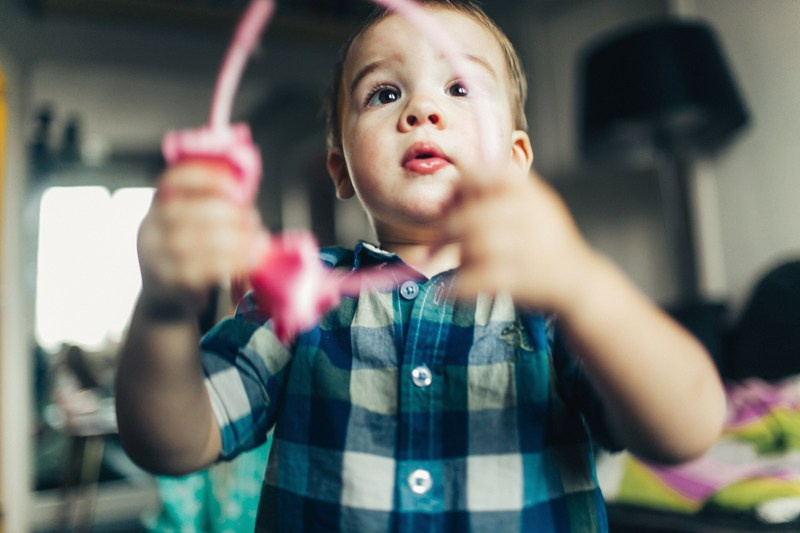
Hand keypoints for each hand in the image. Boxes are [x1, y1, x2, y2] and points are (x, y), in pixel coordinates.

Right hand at [137, 161, 267, 315]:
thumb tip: (247, 195)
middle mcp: (150, 229)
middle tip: (254, 221)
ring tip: (259, 242)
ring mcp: (155, 258)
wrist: (166, 298)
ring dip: (236, 241)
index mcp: (158, 205)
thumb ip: (214, 205)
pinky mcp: (170, 284)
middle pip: (187, 213)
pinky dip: (233, 263)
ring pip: (197, 243)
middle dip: (229, 214)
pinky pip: (203, 270)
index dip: (207, 179)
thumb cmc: (191, 253)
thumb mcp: (192, 223)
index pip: (174, 180)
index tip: (237, 189)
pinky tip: (250, 260)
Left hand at [450, 171, 595, 312]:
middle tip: (429, 249)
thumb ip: (496, 192)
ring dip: (453, 261)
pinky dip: (454, 289)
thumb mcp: (532, 204)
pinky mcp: (523, 278)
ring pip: (472, 248)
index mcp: (529, 191)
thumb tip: (449, 189)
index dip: (456, 191)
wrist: (579, 283)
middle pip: (470, 217)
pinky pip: (475, 280)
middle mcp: (530, 213)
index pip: (481, 175)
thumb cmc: (546, 242)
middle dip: (443, 233)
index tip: (445, 207)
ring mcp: (529, 246)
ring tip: (448, 270)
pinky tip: (445, 293)